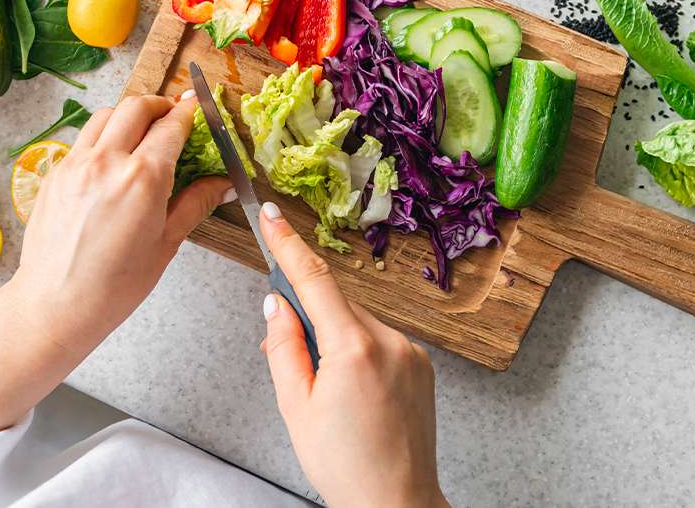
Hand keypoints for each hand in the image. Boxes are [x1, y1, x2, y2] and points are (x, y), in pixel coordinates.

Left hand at [11, 92, 232, 351]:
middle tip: (173, 115)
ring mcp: (75, 164)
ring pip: (105, 115)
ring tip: (142, 131)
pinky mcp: (55, 173)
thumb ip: (195, 202)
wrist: (56, 305)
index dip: (190, 112)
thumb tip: (224, 184)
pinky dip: (102, 136)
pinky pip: (83, 139)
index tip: (198, 108)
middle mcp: (106, 162)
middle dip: (160, 104)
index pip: (172, 125)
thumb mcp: (166, 243)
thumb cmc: (114, 285)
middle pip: (136, 106)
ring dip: (128, 115)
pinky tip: (112, 158)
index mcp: (142, 178)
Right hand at [258, 202, 446, 507]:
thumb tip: (276, 305)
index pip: (314, 279)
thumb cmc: (345, 465)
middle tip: (286, 349)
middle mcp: (388, 341)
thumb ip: (282, 346)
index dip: (289, 244)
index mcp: (353, 348)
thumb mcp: (294, 406)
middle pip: (336, 303)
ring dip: (335, 338)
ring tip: (326, 390)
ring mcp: (410, 351)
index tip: (273, 215)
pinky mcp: (421, 364)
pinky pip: (379, 340)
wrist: (396, 503)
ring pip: (357, 322)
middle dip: (308, 316)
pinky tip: (352, 390)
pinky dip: (358, 351)